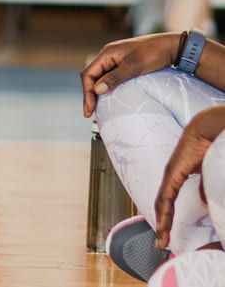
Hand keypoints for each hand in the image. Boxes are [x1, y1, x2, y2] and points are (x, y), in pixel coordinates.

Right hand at [80, 32, 179, 116]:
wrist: (172, 46)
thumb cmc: (155, 53)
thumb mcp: (135, 66)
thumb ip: (115, 77)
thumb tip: (96, 90)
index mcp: (107, 53)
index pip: (88, 74)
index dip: (87, 92)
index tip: (90, 109)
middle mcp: (108, 56)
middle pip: (92, 77)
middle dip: (89, 95)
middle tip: (90, 113)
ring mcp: (115, 60)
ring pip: (100, 78)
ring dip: (96, 92)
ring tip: (96, 108)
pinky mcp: (123, 64)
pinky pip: (109, 77)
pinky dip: (106, 88)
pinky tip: (108, 97)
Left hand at [153, 106, 224, 248]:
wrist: (208, 127)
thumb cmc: (211, 144)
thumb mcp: (209, 171)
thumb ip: (206, 186)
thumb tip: (206, 202)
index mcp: (178, 174)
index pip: (168, 200)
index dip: (167, 217)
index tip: (166, 234)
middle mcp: (170, 175)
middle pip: (162, 205)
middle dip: (162, 225)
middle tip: (161, 244)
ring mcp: (170, 174)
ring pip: (162, 204)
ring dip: (161, 223)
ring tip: (161, 240)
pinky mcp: (174, 173)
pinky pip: (167, 196)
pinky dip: (164, 212)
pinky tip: (163, 224)